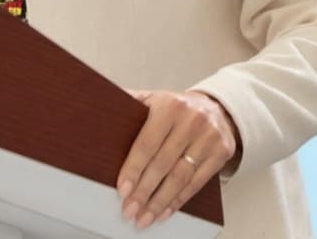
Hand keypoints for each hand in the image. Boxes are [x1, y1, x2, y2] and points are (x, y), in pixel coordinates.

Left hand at [116, 89, 238, 229]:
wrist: (216, 108)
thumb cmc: (175, 108)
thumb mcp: (152, 98)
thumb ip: (129, 104)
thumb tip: (96, 108)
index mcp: (169, 106)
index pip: (147, 143)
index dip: (134, 169)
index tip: (122, 189)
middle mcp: (191, 121)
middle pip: (163, 164)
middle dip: (144, 191)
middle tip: (130, 209)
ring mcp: (209, 138)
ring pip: (181, 177)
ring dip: (160, 201)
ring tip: (145, 216)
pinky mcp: (221, 153)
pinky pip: (197, 183)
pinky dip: (179, 200)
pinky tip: (165, 211)